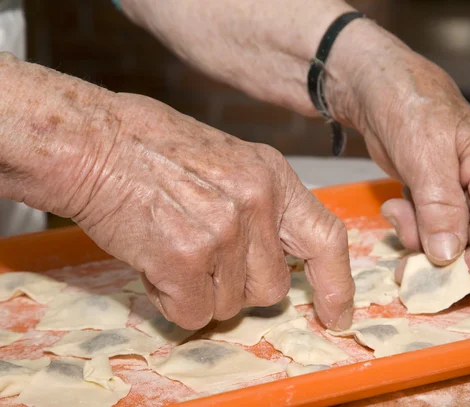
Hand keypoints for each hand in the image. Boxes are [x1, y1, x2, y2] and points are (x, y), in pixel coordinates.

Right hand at [70, 94, 353, 329]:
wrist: (92, 141)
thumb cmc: (149, 146)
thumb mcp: (227, 160)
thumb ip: (258, 206)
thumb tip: (270, 253)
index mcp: (272, 177)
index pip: (326, 238)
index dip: (336, 283)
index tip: (338, 314)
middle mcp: (256, 204)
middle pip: (270, 288)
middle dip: (238, 286)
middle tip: (202, 257)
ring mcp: (223, 232)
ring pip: (229, 305)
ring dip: (200, 291)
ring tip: (170, 246)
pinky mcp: (185, 259)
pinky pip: (193, 313)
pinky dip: (172, 300)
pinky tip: (154, 263)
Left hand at [326, 21, 469, 284]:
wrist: (380, 89)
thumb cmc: (406, 105)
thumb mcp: (422, 153)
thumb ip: (439, 205)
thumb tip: (449, 255)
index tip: (441, 268)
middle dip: (444, 255)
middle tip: (405, 238)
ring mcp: (468, 194)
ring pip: (457, 244)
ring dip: (423, 241)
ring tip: (397, 212)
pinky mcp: (445, 198)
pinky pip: (437, 232)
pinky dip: (415, 231)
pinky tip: (396, 208)